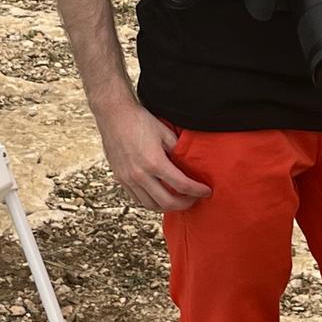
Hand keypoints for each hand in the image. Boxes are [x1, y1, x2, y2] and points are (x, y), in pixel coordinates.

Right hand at [96, 100, 211, 212]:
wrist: (114, 114)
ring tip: (178, 200)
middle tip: (194, 199)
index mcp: (154, 162)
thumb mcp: (165, 132)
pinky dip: (151, 201)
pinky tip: (159, 195)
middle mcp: (140, 175)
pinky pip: (137, 199)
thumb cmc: (139, 120)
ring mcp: (128, 178)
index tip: (207, 192)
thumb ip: (178, 150)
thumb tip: (189, 164)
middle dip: (185, 204)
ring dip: (167, 206)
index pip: (182, 185)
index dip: (197, 191)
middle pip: (167, 202)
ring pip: (151, 205)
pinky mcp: (120, 178)